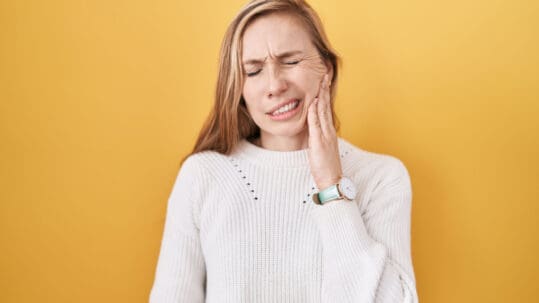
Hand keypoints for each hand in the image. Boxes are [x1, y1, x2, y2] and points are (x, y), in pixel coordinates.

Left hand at [307, 73, 342, 189]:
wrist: (332, 180)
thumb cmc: (326, 167)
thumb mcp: (321, 148)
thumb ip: (317, 137)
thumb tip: (312, 127)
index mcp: (328, 131)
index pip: (326, 108)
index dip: (324, 94)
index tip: (323, 80)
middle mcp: (329, 131)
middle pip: (326, 105)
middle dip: (324, 88)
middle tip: (324, 73)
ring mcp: (325, 135)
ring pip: (323, 111)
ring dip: (322, 95)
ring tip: (320, 81)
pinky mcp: (320, 142)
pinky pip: (316, 124)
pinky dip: (315, 112)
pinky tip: (314, 102)